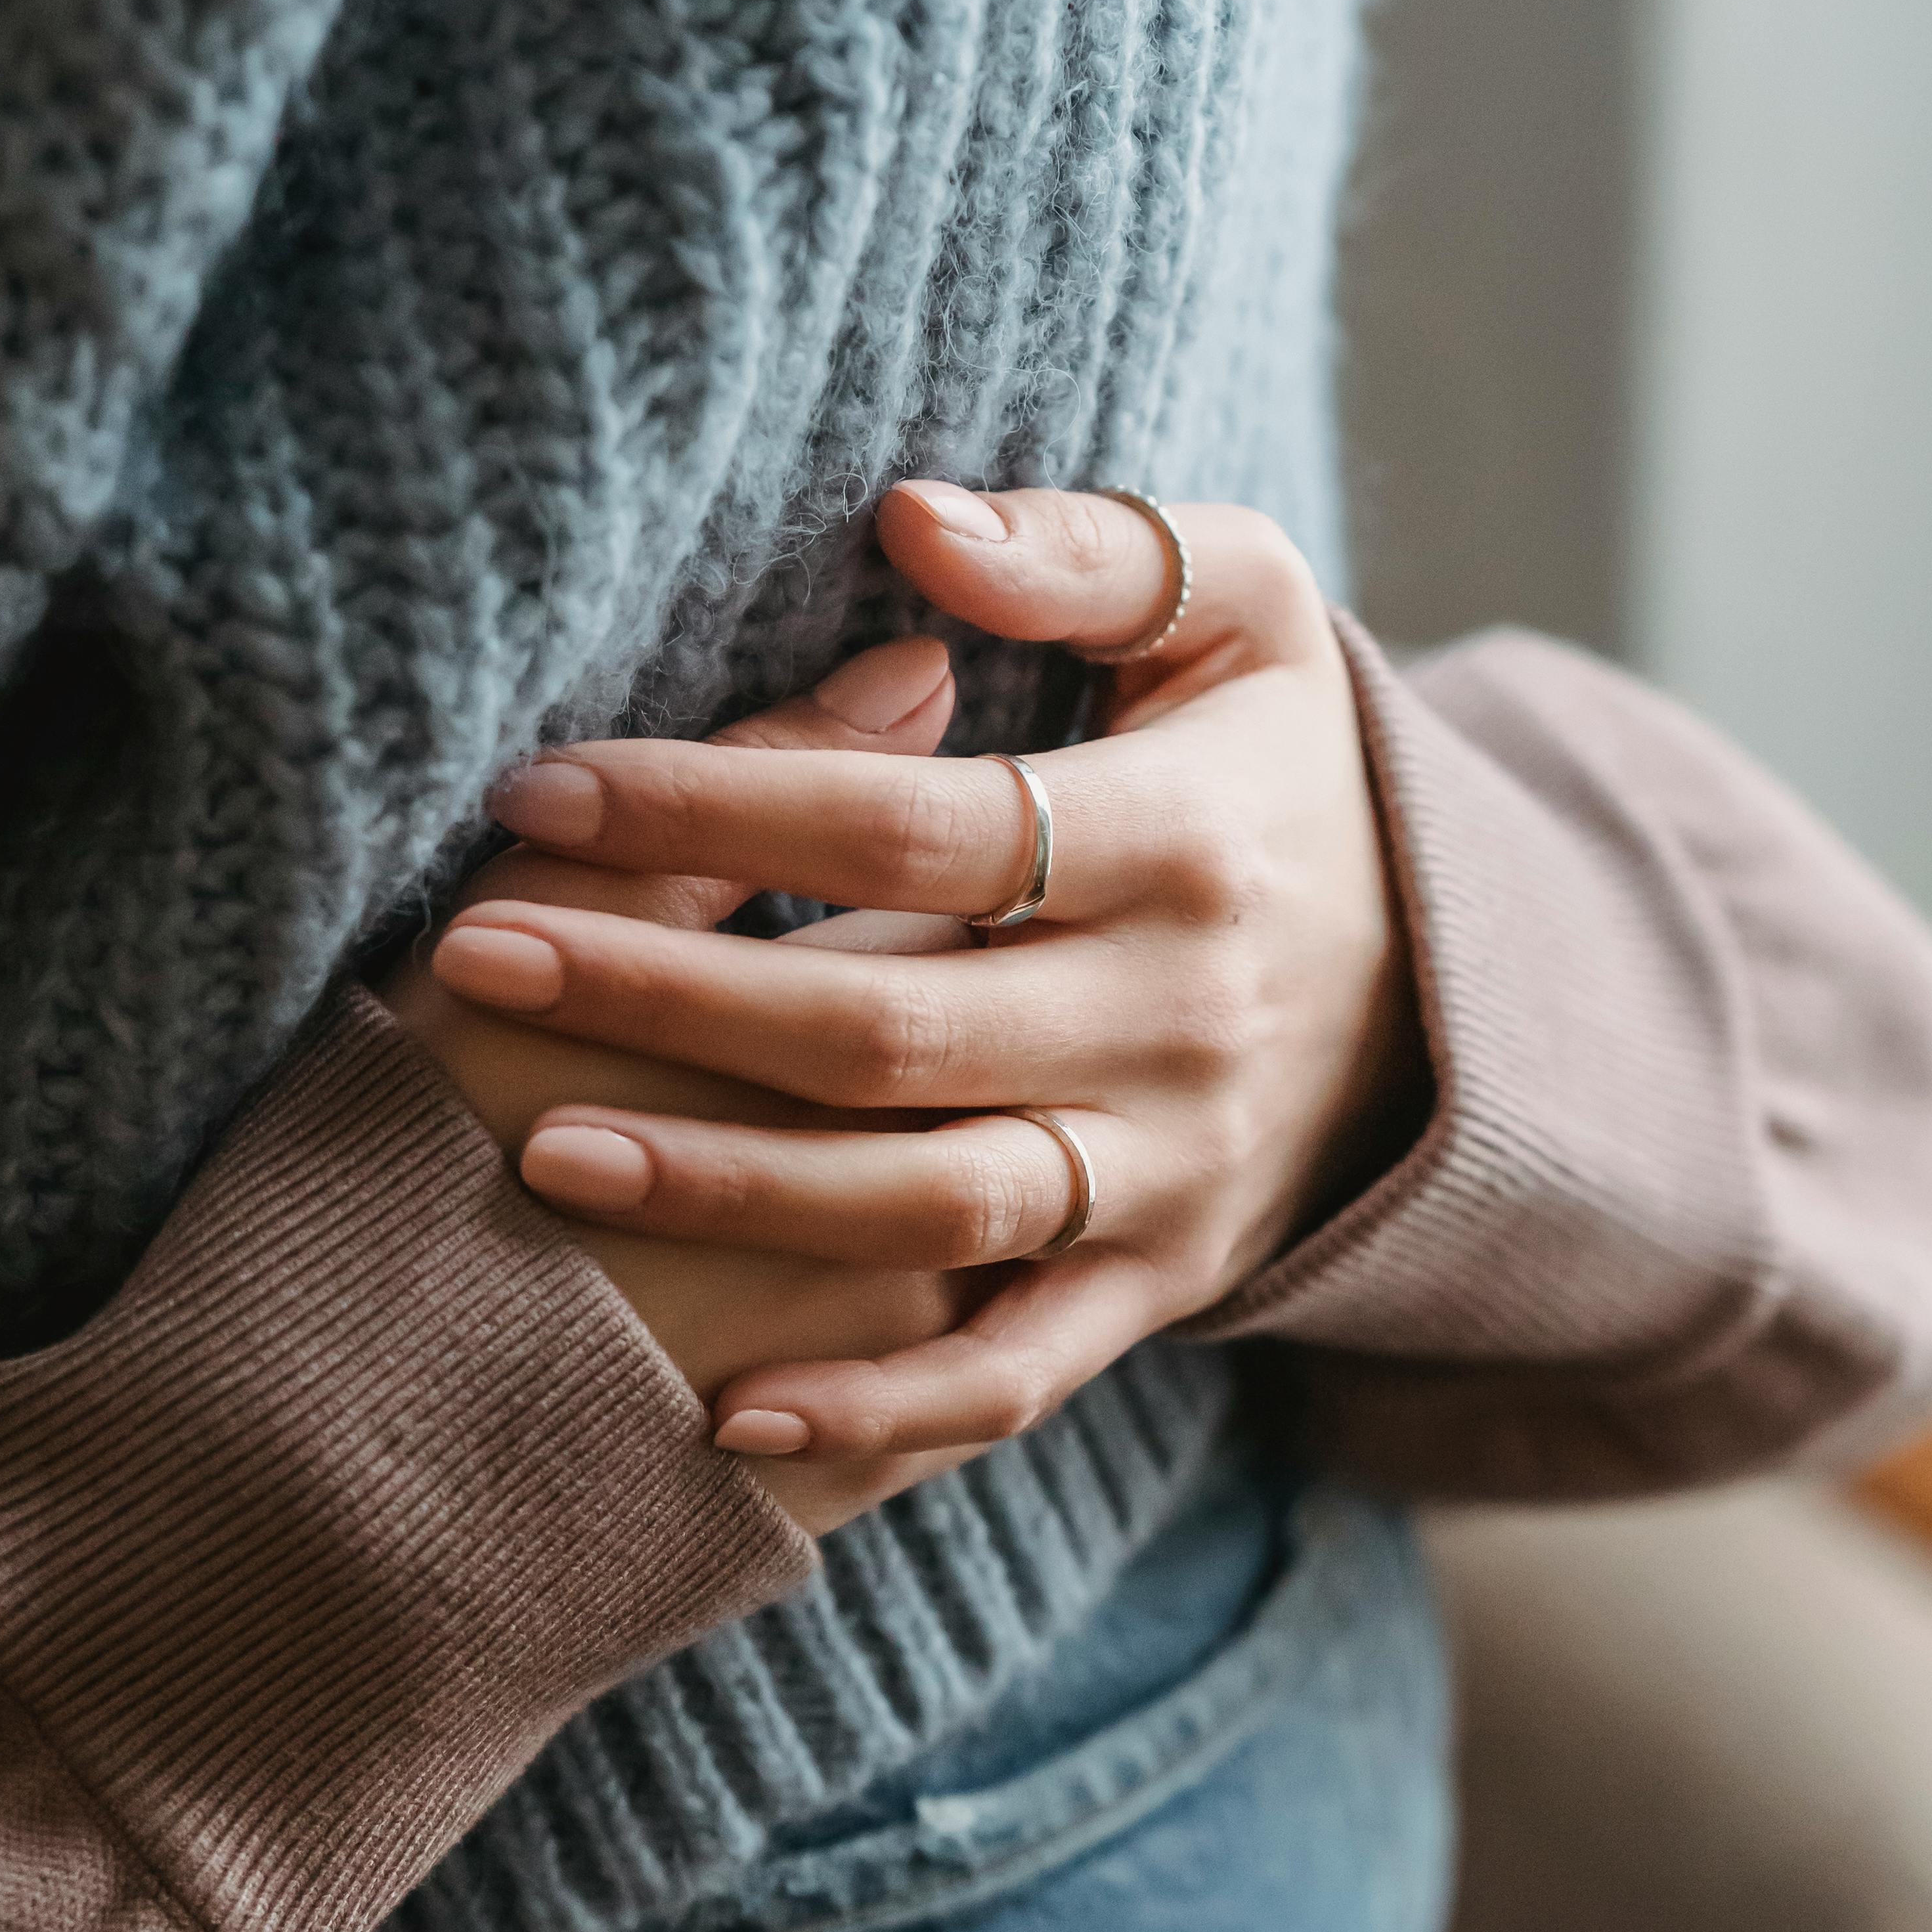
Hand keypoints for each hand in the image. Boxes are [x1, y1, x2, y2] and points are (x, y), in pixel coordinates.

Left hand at [430, 488, 1427, 1474]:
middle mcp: (1178, 1020)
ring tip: (543, 1153)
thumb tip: (912, 515)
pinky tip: (732, 1417)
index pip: (915, 827)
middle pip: (885, 1025)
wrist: (1459, 981)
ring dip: (728, 1193)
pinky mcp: (1161, 1284)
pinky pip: (1017, 1373)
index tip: (537, 789)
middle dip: (662, 998)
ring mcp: (1170, 1171)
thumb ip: (1091, 549)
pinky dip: (885, 1408)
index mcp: (1185, 840)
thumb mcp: (1243, 609)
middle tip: (472, 964)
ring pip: (928, 1204)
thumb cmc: (1283, 767)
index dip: (716, 808)